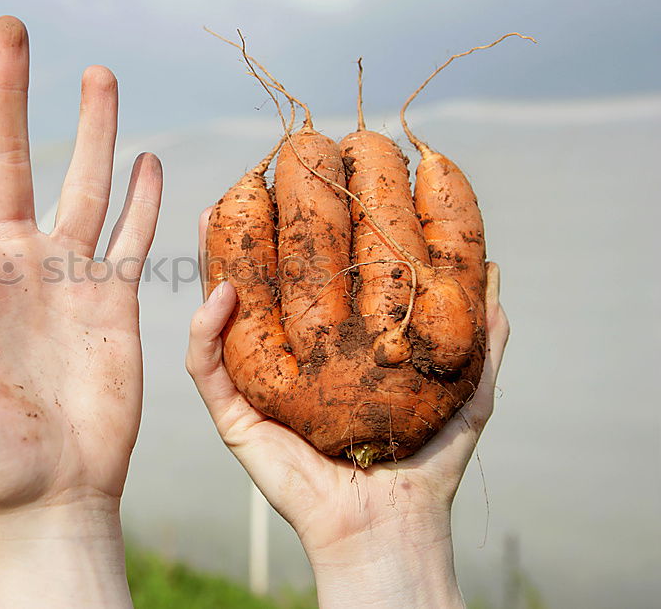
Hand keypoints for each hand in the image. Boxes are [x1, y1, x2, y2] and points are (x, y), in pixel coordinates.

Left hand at [0, 16, 161, 607]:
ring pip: (80, 184)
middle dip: (7, 92)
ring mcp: (65, 278)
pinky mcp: (112, 302)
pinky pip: (130, 239)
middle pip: (9, 158)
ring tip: (96, 73)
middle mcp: (12, 261)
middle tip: (9, 26)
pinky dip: (141, 200)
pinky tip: (145, 159)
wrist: (47, 493)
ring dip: (90, 130)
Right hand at [186, 209, 508, 607]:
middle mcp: (291, 353)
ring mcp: (259, 380)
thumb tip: (495, 268)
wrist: (390, 523)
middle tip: (259, 178)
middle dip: (256, 225)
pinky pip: (208, 365)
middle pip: (265, 278)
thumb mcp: (466, 384)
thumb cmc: (426, 459)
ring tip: (214, 210)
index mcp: (333, 341)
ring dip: (215, 259)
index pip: (314, 273)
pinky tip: (222, 289)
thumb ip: (480, 331)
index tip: (317, 182)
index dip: (312, 228)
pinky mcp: (235, 413)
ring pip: (226, 310)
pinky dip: (206, 328)